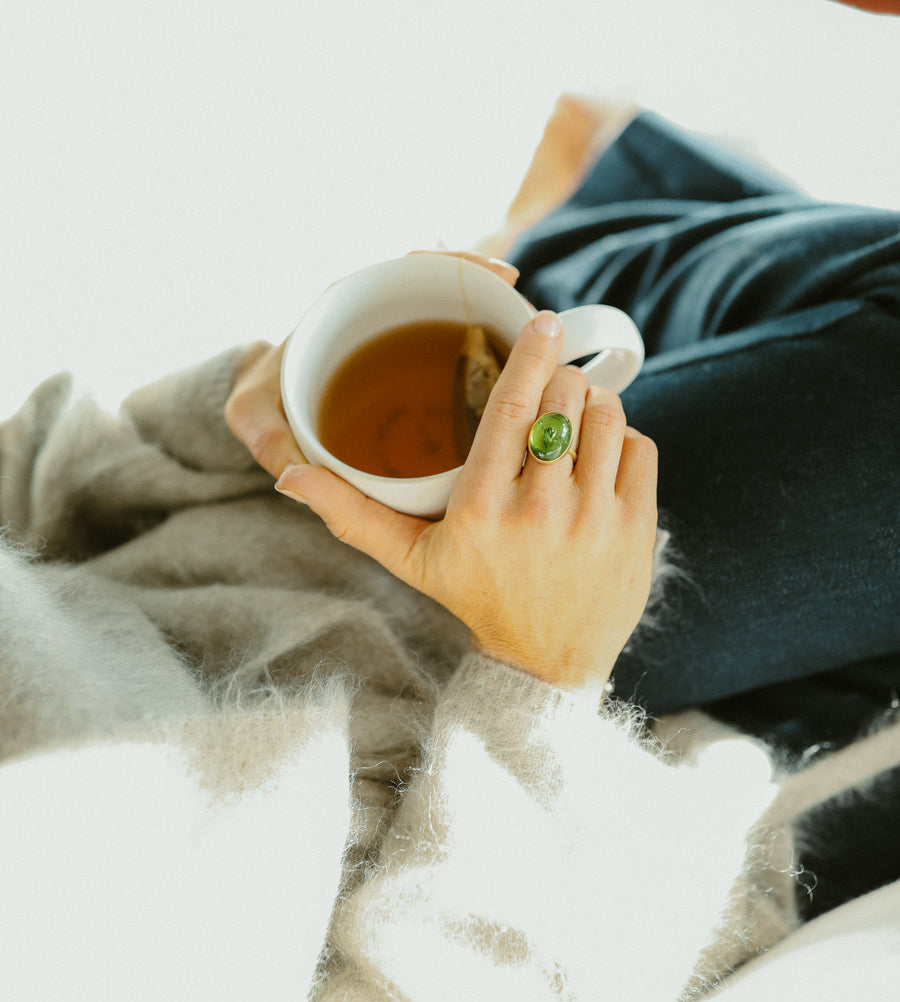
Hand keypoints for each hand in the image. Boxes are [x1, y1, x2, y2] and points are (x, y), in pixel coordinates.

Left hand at [224, 253, 521, 479]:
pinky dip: (492, 370)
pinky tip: (526, 391)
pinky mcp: (421, 374)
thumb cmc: (262, 402)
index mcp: (345, 307)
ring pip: (461, 329)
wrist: (268, 411)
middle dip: (494, 302)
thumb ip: (268, 437)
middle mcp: (382, 319)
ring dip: (502, 337)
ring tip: (545, 356)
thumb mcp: (255, 417)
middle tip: (537, 320)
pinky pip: (461, 363)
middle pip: (447, 294)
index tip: (496, 276)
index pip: (407, 270)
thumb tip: (294, 477)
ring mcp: (406, 345)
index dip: (455, 268)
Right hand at [276, 310, 657, 688]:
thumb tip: (288, 476)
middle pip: (563, 398)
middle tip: (549, 391)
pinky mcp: (636, 528)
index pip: (512, 404)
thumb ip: (351, 513)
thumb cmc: (476, 598)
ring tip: (574, 419)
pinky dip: (623, 438)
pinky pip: (640, 448)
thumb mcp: (410, 559)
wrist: (546, 660)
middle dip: (559, 381)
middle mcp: (540, 509)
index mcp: (481, 507)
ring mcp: (594, 519)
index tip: (540, 322)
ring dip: (593, 402)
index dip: (530, 353)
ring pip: (606, 416)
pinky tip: (600, 457)